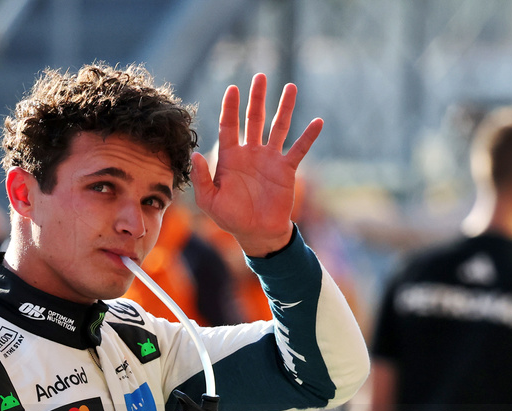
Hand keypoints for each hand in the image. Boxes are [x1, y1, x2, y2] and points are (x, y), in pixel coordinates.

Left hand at [191, 73, 322, 256]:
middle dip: (257, 98)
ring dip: (284, 107)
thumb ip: (201, 178)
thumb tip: (193, 155)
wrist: (257, 233)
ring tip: (290, 87)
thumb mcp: (209, 201)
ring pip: (278, 127)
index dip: (230, 107)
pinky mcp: (286, 170)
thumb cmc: (231, 217)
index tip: (233, 89)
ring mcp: (270, 159)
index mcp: (230, 157)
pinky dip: (308, 136)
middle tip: (260, 76)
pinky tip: (318, 121)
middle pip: (254, 119)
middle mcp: (251, 152)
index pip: (229, 126)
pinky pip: (299, 149)